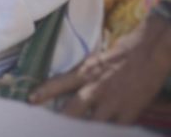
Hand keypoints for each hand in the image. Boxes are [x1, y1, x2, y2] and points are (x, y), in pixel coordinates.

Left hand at [29, 13, 170, 123]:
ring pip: (91, 125)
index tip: (31, 101)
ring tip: (76, 130)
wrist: (149, 51)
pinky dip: (109, 130)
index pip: (57, 84)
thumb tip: (68, 89)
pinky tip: (104, 130)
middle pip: (71, 112)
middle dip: (62, 122)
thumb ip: (81, 76)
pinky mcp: (129, 111)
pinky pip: (115, 129)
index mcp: (84, 74)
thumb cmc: (121, 53)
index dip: (43, 94)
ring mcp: (112, 102)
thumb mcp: (94, 61)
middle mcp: (94, 89)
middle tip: (54, 127)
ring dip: (84, 129)